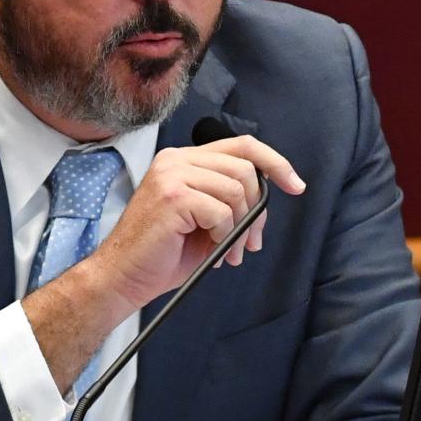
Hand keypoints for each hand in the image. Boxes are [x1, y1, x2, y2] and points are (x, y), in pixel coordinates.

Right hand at [92, 135, 304, 313]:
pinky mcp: (172, 196)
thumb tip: (267, 196)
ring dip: (241, 229)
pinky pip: (222, 212)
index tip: (296, 185)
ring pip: (236, 191)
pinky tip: (209, 250)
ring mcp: (172, 174)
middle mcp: (176, 160)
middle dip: (257, 210)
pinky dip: (223, 235)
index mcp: (183, 160)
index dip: (274, 162)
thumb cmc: (162, 252)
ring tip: (228, 252)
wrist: (124, 275)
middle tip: (250, 242)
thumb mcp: (204, 218)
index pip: (241, 145)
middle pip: (245, 169)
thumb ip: (229, 199)